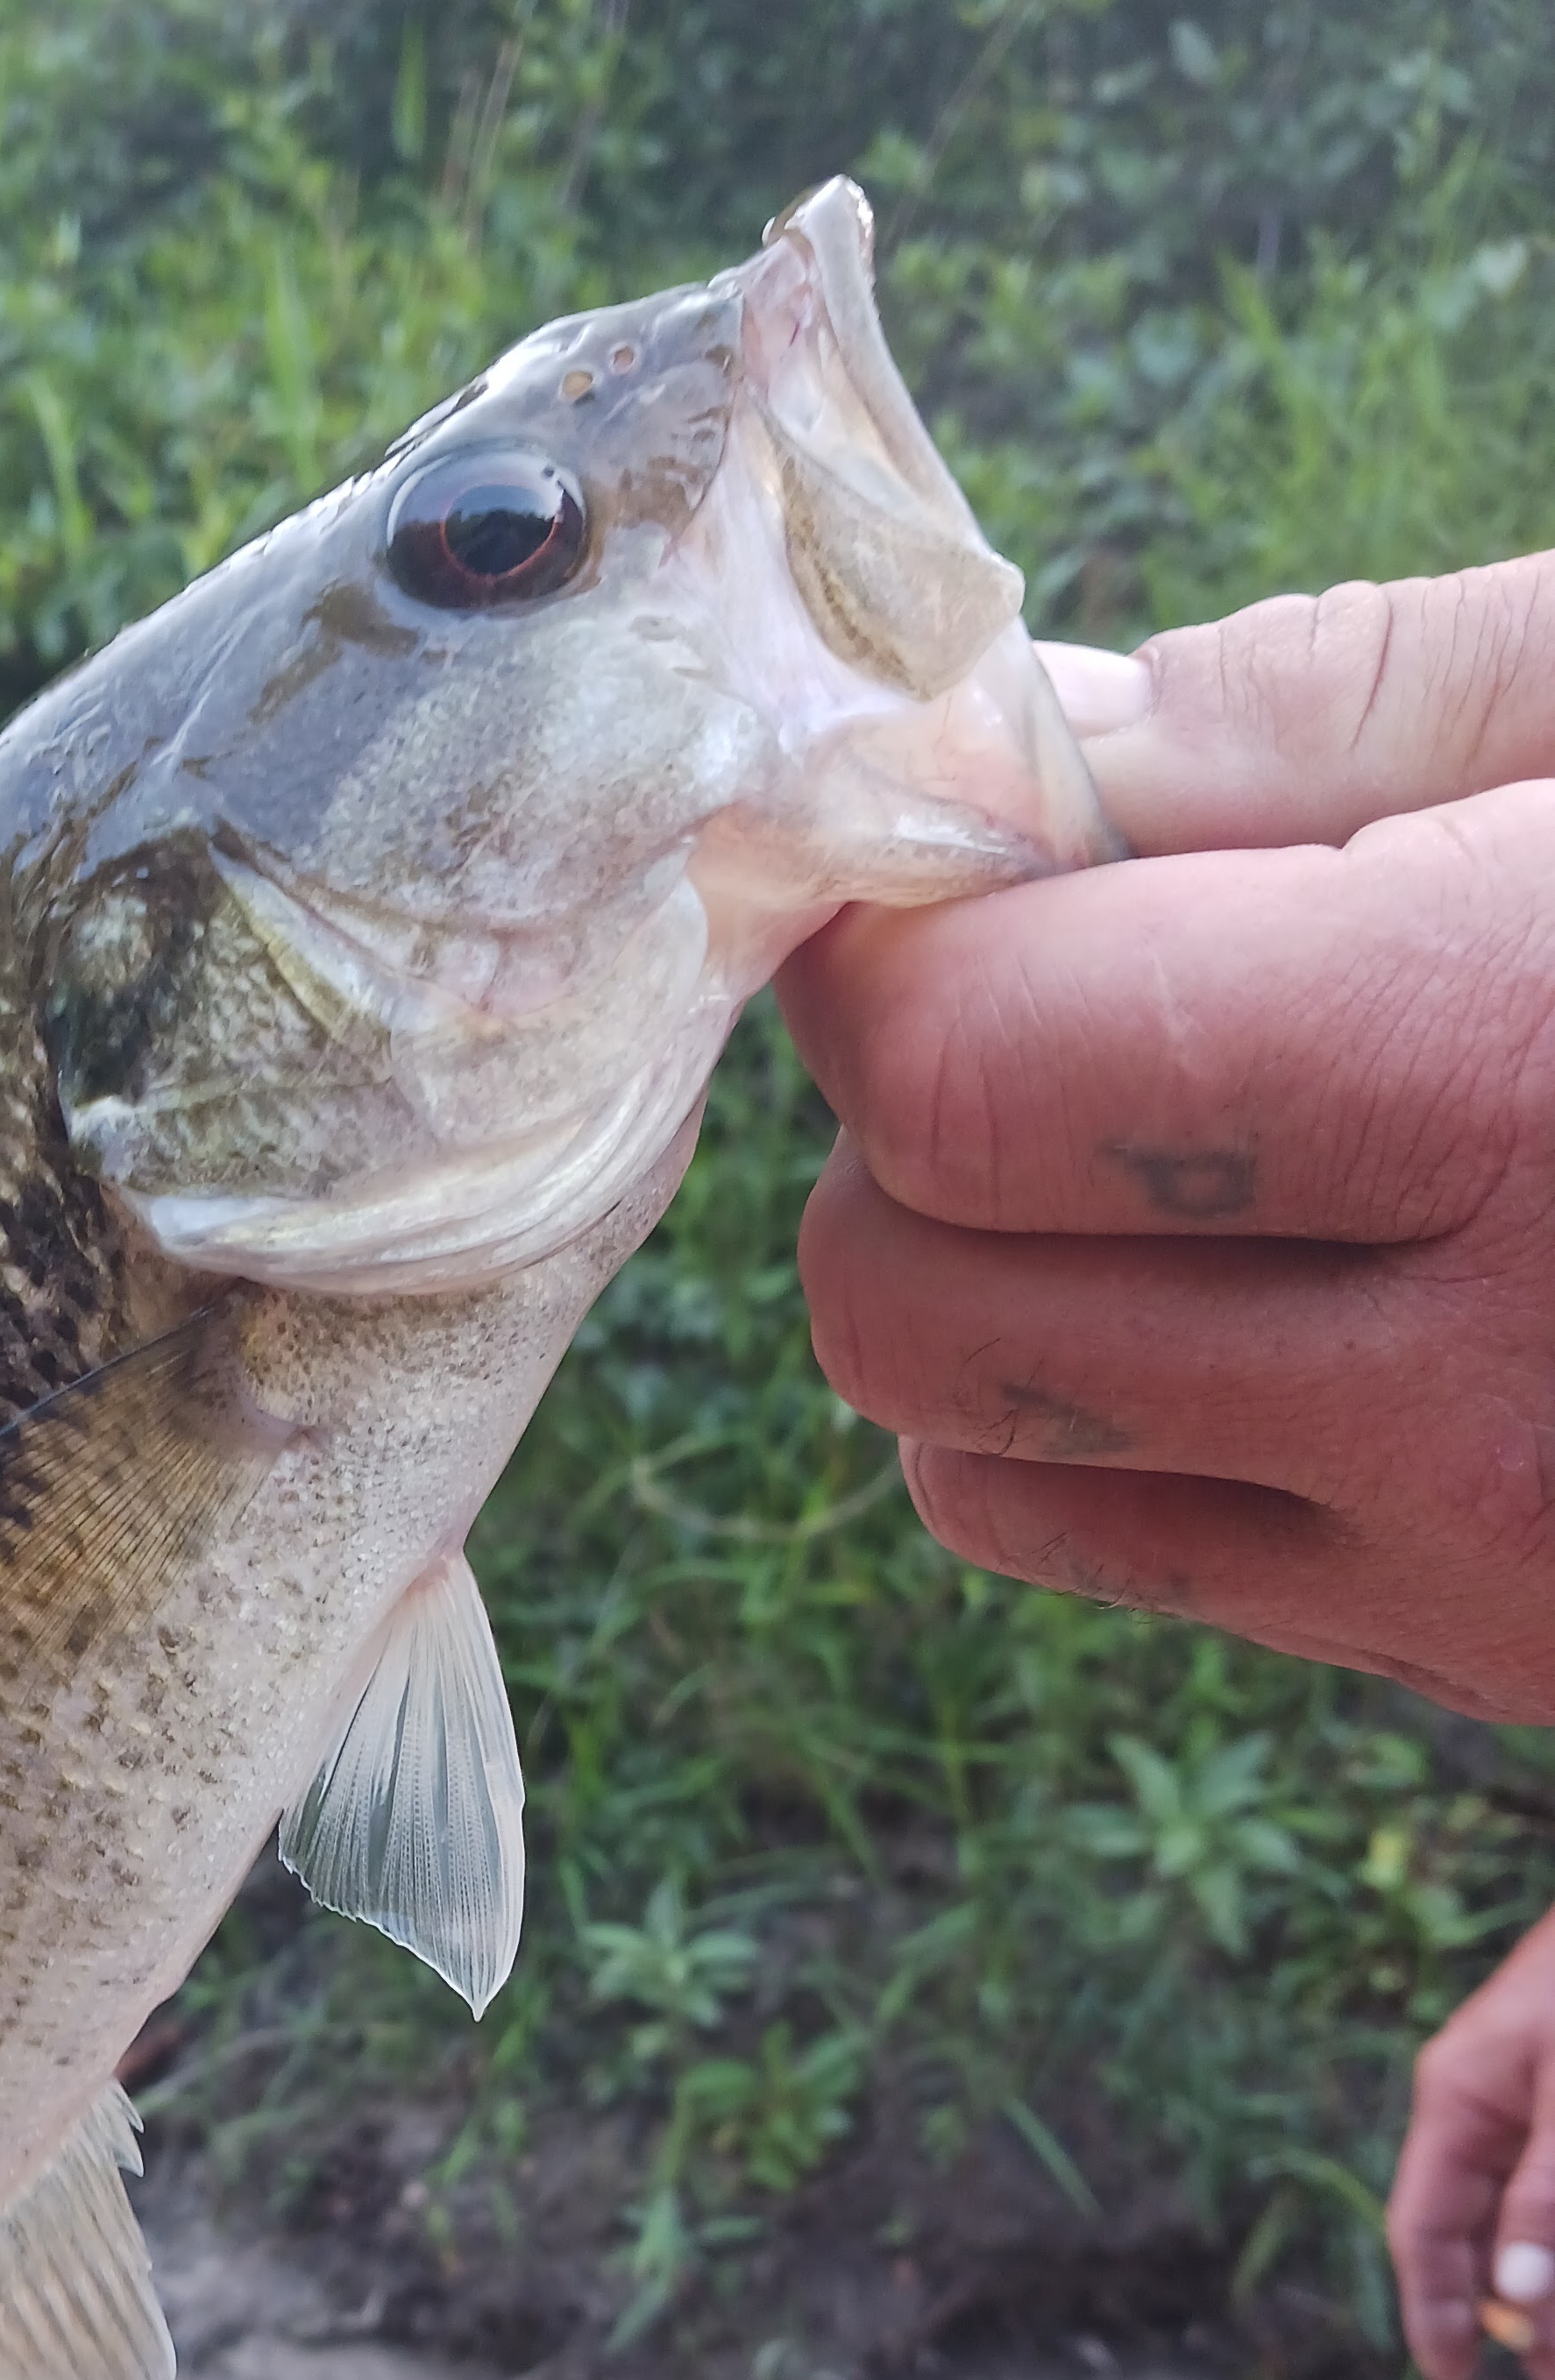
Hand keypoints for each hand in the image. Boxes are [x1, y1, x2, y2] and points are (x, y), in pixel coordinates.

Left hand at [777, 554, 1554, 1721]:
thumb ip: (1335, 712)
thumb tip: (1003, 746)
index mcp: (1508, 1073)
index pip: (959, 1074)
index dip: (888, 945)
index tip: (927, 864)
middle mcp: (1469, 1386)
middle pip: (904, 1303)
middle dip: (905, 1133)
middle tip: (1051, 1007)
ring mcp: (1475, 1571)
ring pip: (972, 1465)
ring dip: (979, 1299)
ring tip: (1169, 1155)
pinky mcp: (1484, 1667)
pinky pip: (1134, 1563)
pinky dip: (1103, 1434)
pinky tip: (1262, 1302)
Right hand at [1389, 1905, 1554, 2379]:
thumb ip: (1549, 2185)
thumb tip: (1518, 2294)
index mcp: (1462, 2092)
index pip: (1424, 2220)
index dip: (1434, 2304)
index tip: (1457, 2379)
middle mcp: (1499, 2103)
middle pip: (1493, 2232)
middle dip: (1529, 2319)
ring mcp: (1547, 2099)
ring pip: (1542, 2216)